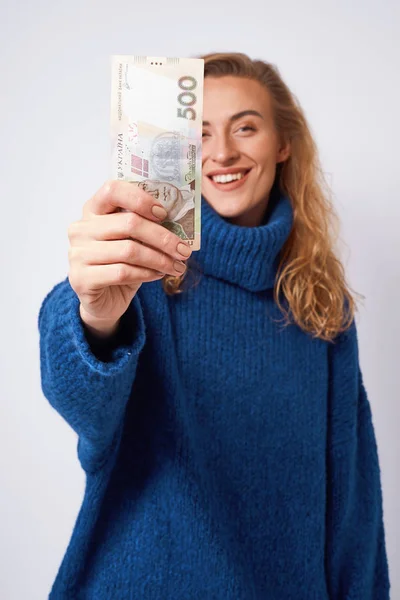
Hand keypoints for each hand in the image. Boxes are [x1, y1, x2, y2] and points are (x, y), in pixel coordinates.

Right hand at [67, 180, 191, 333]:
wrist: (103, 300)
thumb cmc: (121, 264)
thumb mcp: (133, 241)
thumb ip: (145, 226)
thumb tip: (179, 222)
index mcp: (93, 210)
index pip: (112, 190)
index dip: (141, 199)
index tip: (164, 214)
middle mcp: (81, 229)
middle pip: (129, 223)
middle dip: (163, 238)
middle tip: (184, 250)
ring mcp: (78, 254)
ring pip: (129, 250)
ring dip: (160, 259)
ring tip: (177, 267)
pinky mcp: (81, 279)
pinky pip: (123, 272)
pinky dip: (147, 274)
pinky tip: (159, 275)